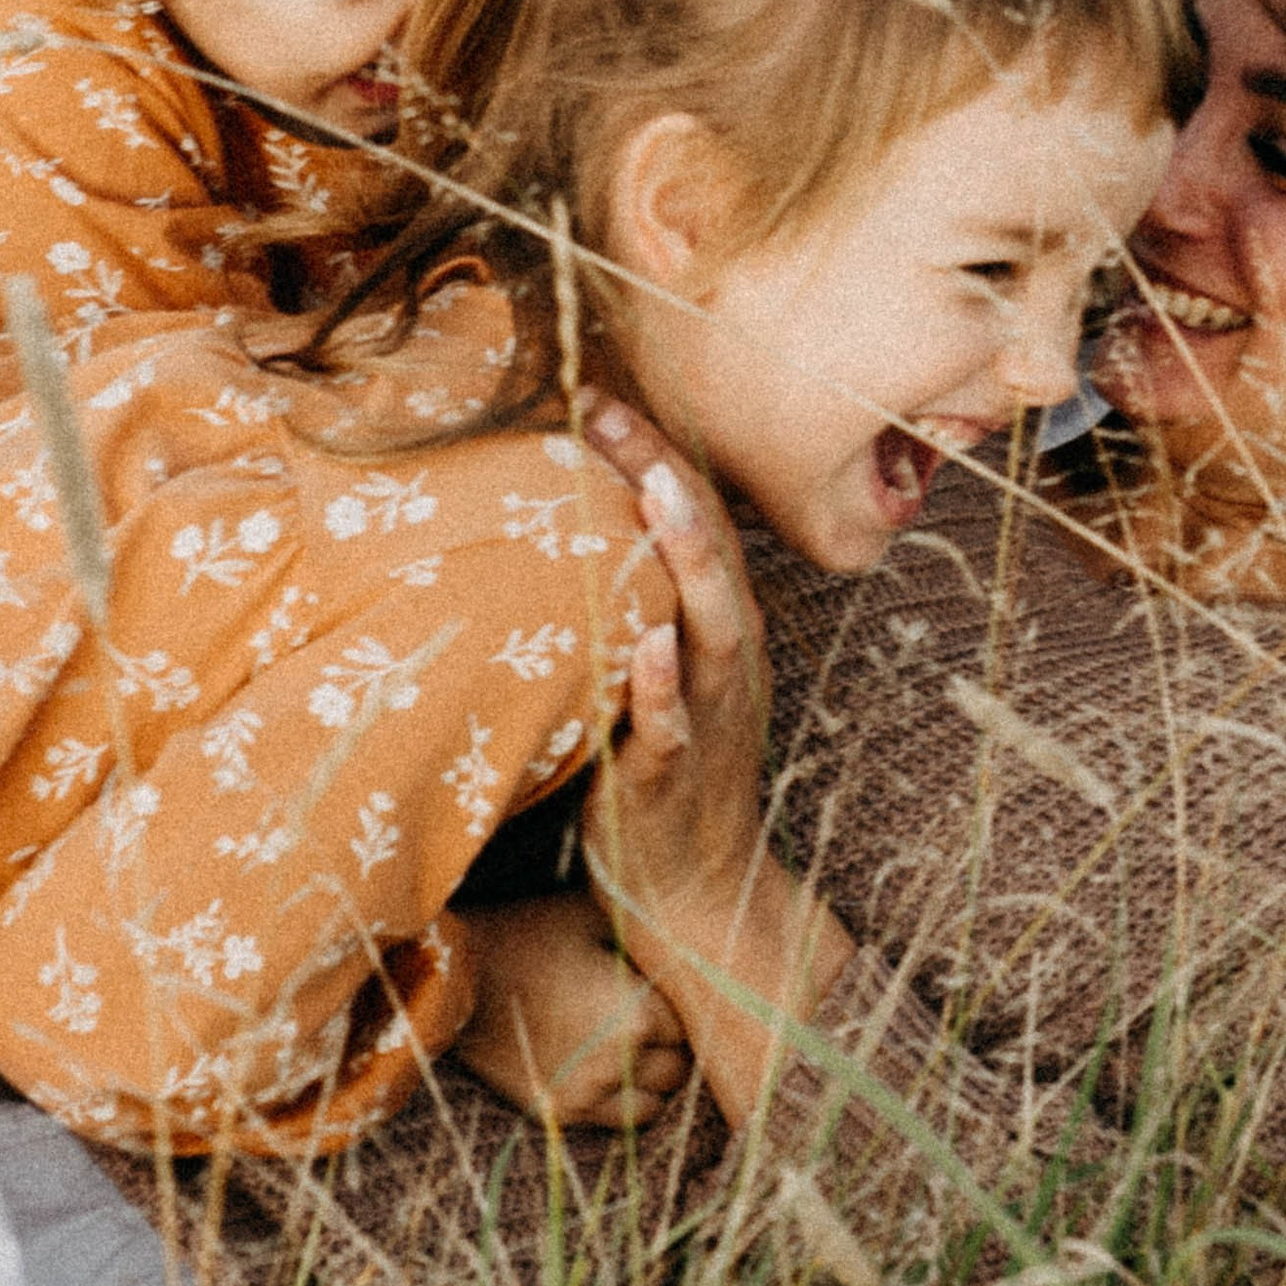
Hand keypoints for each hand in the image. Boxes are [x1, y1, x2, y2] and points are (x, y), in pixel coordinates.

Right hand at [456, 892, 690, 1126]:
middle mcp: (618, 1062)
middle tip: (656, 1019)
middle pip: (679, 1069)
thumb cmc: (530, 933)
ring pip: (655, 1105)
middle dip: (674, 1045)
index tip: (669, 991)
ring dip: (654, 1081)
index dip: (685, 1007)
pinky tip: (609, 1070)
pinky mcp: (558, 1111)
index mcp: (638, 1013)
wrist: (455, 974)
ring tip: (637, 1051)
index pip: (694, 1025)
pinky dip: (622, 1100)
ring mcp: (586, 1093)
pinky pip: (617, 1121)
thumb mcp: (593, 914)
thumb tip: (686, 940)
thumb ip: (647, 932)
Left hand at [579, 395, 849, 1128]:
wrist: (701, 894)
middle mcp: (722, 659)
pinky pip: (673, 725)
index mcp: (715, 629)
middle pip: (703, 550)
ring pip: (705, 624)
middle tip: (612, 407)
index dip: (651, 453)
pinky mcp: (674, 777)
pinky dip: (662, 684)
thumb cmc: (666, 773)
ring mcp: (706, 716)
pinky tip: (645, 642)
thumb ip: (629, 607)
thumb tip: (563, 532)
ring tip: (657, 491)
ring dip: (685, 556)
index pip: (690, 521)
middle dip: (663, 475)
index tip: (599, 391)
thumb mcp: (655, 678)